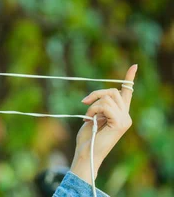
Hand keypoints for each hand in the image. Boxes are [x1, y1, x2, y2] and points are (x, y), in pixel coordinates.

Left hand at [70, 64, 137, 183]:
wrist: (87, 153)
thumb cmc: (87, 138)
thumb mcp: (93, 117)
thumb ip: (100, 106)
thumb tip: (100, 96)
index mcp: (121, 114)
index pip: (127, 93)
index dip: (129, 79)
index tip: (134, 66)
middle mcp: (126, 116)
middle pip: (113, 91)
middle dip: (97, 93)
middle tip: (84, 102)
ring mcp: (125, 120)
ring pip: (108, 97)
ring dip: (93, 104)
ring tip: (88, 116)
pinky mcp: (120, 123)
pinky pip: (105, 106)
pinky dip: (94, 109)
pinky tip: (90, 119)